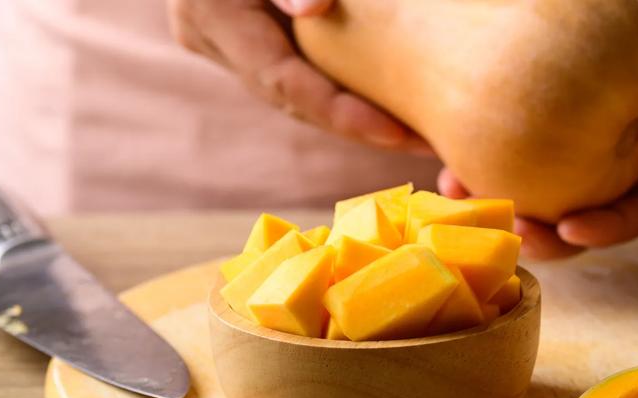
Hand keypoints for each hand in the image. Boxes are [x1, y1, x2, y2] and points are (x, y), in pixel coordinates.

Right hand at [168, 0, 427, 152]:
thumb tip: (313, 8)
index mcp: (212, 18)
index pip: (283, 83)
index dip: (339, 113)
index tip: (394, 133)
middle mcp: (216, 41)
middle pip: (298, 103)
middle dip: (362, 128)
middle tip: (425, 145)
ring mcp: (233, 44)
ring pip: (304, 96)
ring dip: (362, 117)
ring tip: (422, 135)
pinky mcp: (256, 40)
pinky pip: (308, 74)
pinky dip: (350, 90)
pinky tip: (398, 107)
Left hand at [440, 164, 637, 259]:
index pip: (635, 214)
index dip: (606, 230)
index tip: (571, 228)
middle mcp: (601, 166)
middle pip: (572, 220)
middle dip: (539, 238)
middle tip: (509, 229)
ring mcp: (559, 151)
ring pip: (527, 194)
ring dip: (492, 209)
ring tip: (455, 197)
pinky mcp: (522, 122)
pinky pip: (496, 152)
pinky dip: (470, 164)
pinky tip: (439, 160)